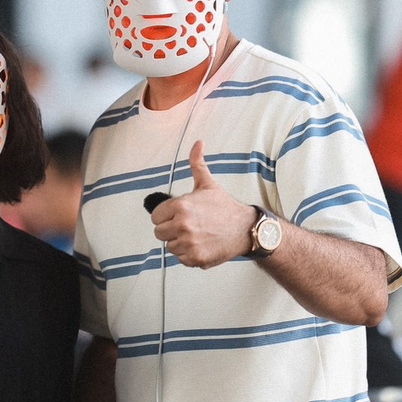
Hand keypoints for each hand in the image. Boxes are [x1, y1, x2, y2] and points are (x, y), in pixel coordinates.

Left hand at [151, 140, 255, 267]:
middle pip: (159, 233)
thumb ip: (197, 164)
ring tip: (197, 235)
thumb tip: (198, 143)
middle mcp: (182, 225)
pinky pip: (180, 259)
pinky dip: (189, 255)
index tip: (179, 216)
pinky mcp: (196, 258)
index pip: (155, 217)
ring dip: (180, 242)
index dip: (166, 216)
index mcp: (180, 206)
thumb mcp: (208, 184)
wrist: (245, 229)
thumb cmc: (225, 207)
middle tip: (189, 226)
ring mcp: (189, 243)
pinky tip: (201, 245)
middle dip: (171, 230)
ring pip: (169, 246)